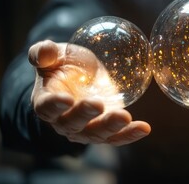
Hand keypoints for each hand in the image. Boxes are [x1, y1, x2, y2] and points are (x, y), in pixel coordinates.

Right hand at [28, 40, 150, 144]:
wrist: (81, 79)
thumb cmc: (63, 65)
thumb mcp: (55, 54)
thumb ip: (44, 52)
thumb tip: (45, 51)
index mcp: (46, 102)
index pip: (46, 107)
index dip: (54, 105)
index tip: (66, 99)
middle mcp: (63, 122)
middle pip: (72, 123)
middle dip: (85, 115)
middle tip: (97, 104)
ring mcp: (85, 130)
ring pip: (96, 133)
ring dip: (111, 127)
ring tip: (125, 117)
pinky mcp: (105, 131)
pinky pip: (117, 136)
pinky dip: (130, 134)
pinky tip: (144, 128)